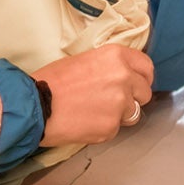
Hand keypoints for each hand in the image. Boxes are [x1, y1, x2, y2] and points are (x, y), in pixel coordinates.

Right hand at [35, 46, 154, 146]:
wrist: (36, 106)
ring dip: (120, 114)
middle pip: (145, 92)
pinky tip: (86, 122)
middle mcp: (124, 77)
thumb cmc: (52, 81)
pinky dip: (105, 128)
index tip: (136, 84)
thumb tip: (124, 76)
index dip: (142, 77)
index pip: (147, 67)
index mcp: (116, 56)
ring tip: (96, 112)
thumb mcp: (85, 60)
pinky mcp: (112, 127)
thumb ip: (110, 67)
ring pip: (133, 113)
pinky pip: (116, 128)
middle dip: (133, 98)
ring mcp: (120, 104)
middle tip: (113, 101)